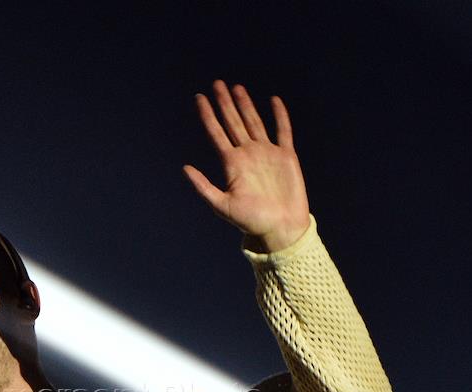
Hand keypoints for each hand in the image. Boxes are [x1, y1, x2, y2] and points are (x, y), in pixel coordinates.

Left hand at [183, 80, 310, 252]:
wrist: (281, 228)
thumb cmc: (252, 221)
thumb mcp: (222, 205)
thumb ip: (203, 187)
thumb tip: (184, 168)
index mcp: (232, 164)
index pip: (216, 133)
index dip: (208, 115)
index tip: (199, 97)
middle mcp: (248, 155)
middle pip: (233, 122)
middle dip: (225, 103)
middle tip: (216, 84)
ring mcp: (267, 153)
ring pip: (254, 122)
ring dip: (245, 105)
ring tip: (236, 87)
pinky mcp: (286, 156)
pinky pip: (283, 131)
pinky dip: (279, 116)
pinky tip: (273, 101)